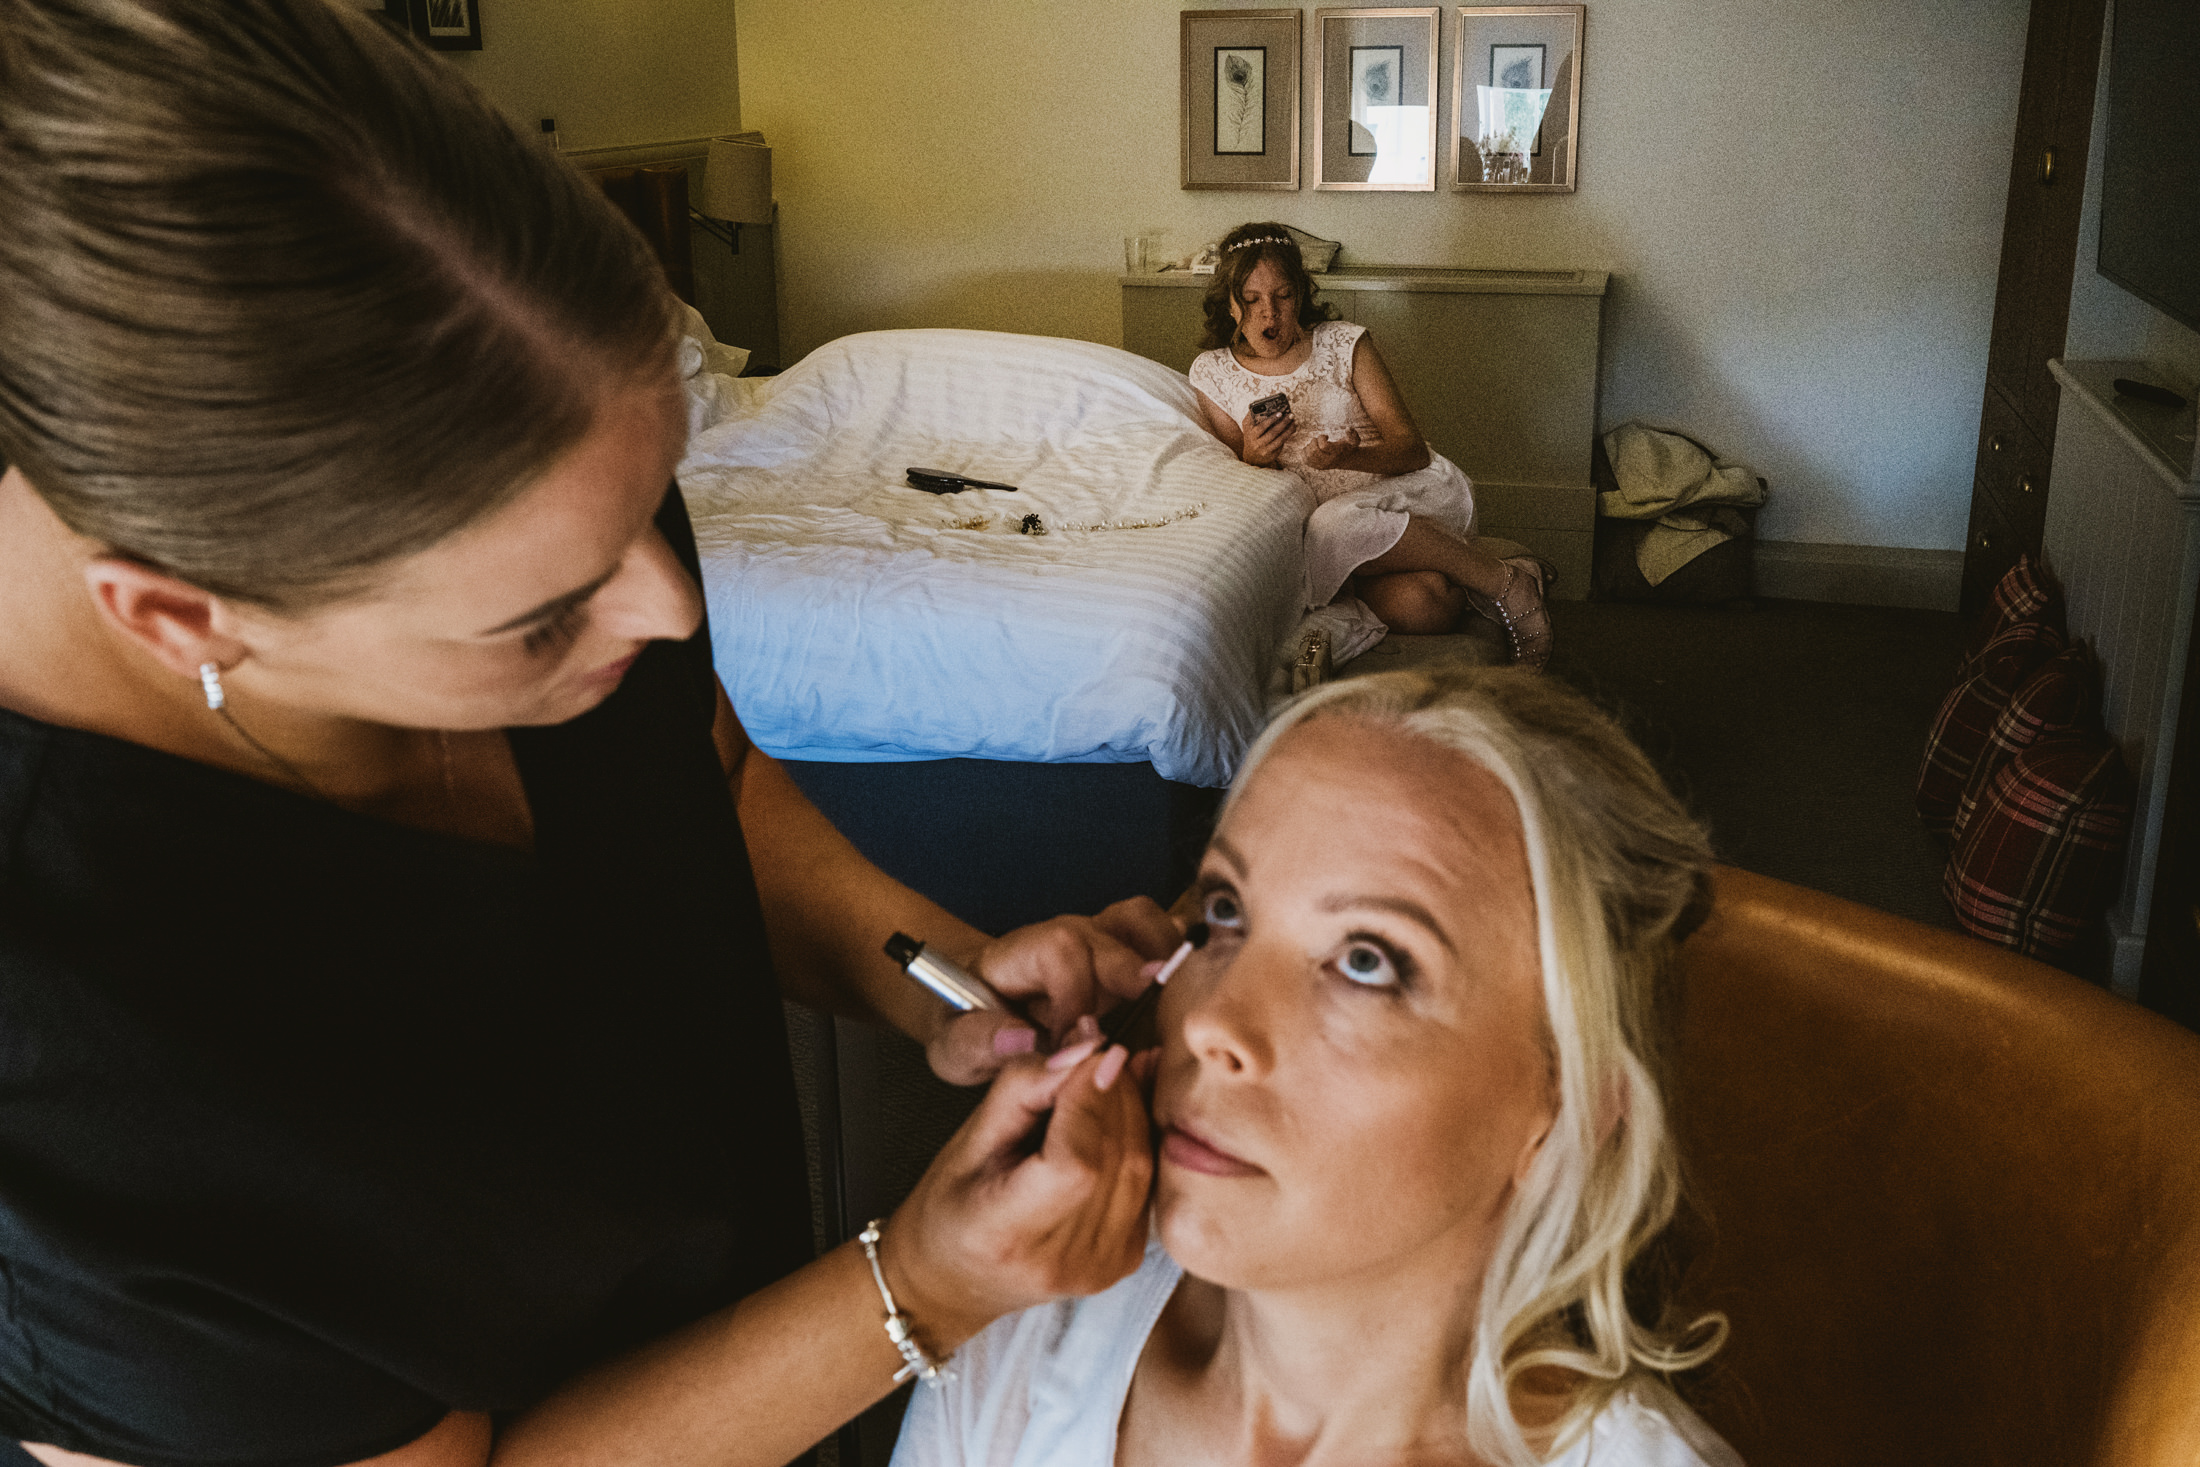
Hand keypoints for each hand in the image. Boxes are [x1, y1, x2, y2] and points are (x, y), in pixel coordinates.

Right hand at [881, 1042, 1159, 1348]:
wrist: (956, 1280)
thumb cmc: (950, 1207)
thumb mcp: (968, 1139)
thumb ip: (1024, 1088)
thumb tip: (1087, 1048)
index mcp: (1009, 1235)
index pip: (1076, 1164)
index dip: (1092, 1099)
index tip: (1094, 1049)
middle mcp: (1064, 1261)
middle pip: (1118, 1160)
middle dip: (1114, 1092)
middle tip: (1098, 1050)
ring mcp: (1100, 1267)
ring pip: (1141, 1167)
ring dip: (1132, 1110)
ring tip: (1107, 1073)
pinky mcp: (1124, 1261)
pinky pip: (1146, 1184)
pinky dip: (1138, 1138)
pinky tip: (1121, 1108)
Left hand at [925, 897, 1181, 1083]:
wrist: (970, 1010)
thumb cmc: (964, 1027)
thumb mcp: (953, 1045)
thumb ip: (980, 1041)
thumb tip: (1026, 1038)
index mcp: (1016, 954)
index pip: (1059, 950)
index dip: (1077, 994)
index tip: (1080, 1042)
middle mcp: (1061, 939)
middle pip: (1105, 933)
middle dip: (1133, 970)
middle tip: (1157, 1006)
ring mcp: (1094, 942)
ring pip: (1138, 919)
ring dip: (1164, 949)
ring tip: (1180, 991)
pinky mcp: (1120, 956)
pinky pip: (1155, 934)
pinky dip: (1176, 951)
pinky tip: (1188, 988)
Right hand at [1239, 406, 1293, 466]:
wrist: (1252, 456)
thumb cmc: (1251, 437)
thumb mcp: (1247, 427)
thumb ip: (1251, 416)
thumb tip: (1260, 404)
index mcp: (1251, 434)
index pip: (1261, 427)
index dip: (1271, 420)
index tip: (1280, 413)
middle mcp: (1257, 443)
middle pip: (1272, 433)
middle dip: (1283, 423)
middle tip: (1291, 415)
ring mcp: (1265, 450)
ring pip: (1279, 439)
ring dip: (1288, 430)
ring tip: (1294, 422)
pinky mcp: (1272, 455)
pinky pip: (1281, 444)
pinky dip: (1287, 436)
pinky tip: (1292, 429)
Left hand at [1302, 426, 1359, 469]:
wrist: (1347, 460)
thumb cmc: (1349, 447)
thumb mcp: (1355, 440)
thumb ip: (1353, 434)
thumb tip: (1348, 428)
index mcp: (1336, 452)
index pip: (1323, 446)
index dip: (1322, 438)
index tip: (1327, 436)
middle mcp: (1328, 460)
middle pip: (1314, 451)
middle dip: (1314, 441)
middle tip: (1319, 440)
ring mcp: (1321, 465)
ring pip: (1308, 455)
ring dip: (1309, 446)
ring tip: (1316, 444)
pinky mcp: (1316, 466)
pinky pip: (1305, 460)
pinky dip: (1305, 452)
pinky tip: (1311, 448)